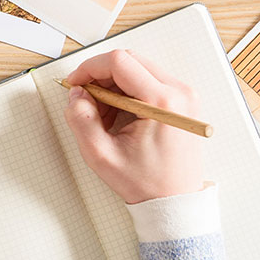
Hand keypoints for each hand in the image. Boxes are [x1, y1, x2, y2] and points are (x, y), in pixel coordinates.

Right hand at [62, 50, 203, 203]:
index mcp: (162, 102)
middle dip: (100, 76)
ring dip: (112, 84)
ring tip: (103, 114)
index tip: (75, 84)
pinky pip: (148, 80)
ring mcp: (184, 94)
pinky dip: (126, 91)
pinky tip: (119, 114)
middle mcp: (179, 92)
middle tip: (86, 100)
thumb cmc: (146, 182)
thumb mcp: (101, 155)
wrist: (175, 200)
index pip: (119, 62)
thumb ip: (81, 119)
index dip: (89, 68)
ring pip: (137, 68)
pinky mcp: (182, 100)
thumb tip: (76, 94)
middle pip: (129, 60)